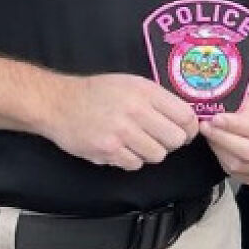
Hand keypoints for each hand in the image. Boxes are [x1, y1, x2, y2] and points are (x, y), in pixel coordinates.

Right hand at [43, 73, 199, 169]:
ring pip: (157, 155)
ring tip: (136, 142)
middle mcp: (135, 111)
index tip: (185, 132)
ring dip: (150, 152)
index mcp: (145, 91)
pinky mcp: (108, 150)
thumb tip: (185, 120)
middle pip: (175, 139)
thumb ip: (157, 99)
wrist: (58, 103)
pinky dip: (131, 160)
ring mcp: (121, 132)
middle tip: (158, 138)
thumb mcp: (130, 83)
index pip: (185, 116)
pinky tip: (120, 148)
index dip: (189, 128)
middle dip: (170, 142)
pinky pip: (135, 164)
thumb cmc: (96, 93)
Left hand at [201, 93, 248, 186]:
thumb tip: (211, 117)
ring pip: (240, 166)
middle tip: (205, 127)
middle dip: (222, 139)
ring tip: (210, 135)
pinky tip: (219, 148)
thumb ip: (236, 109)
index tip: (215, 118)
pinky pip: (238, 175)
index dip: (235, 126)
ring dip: (219, 150)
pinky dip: (223, 161)